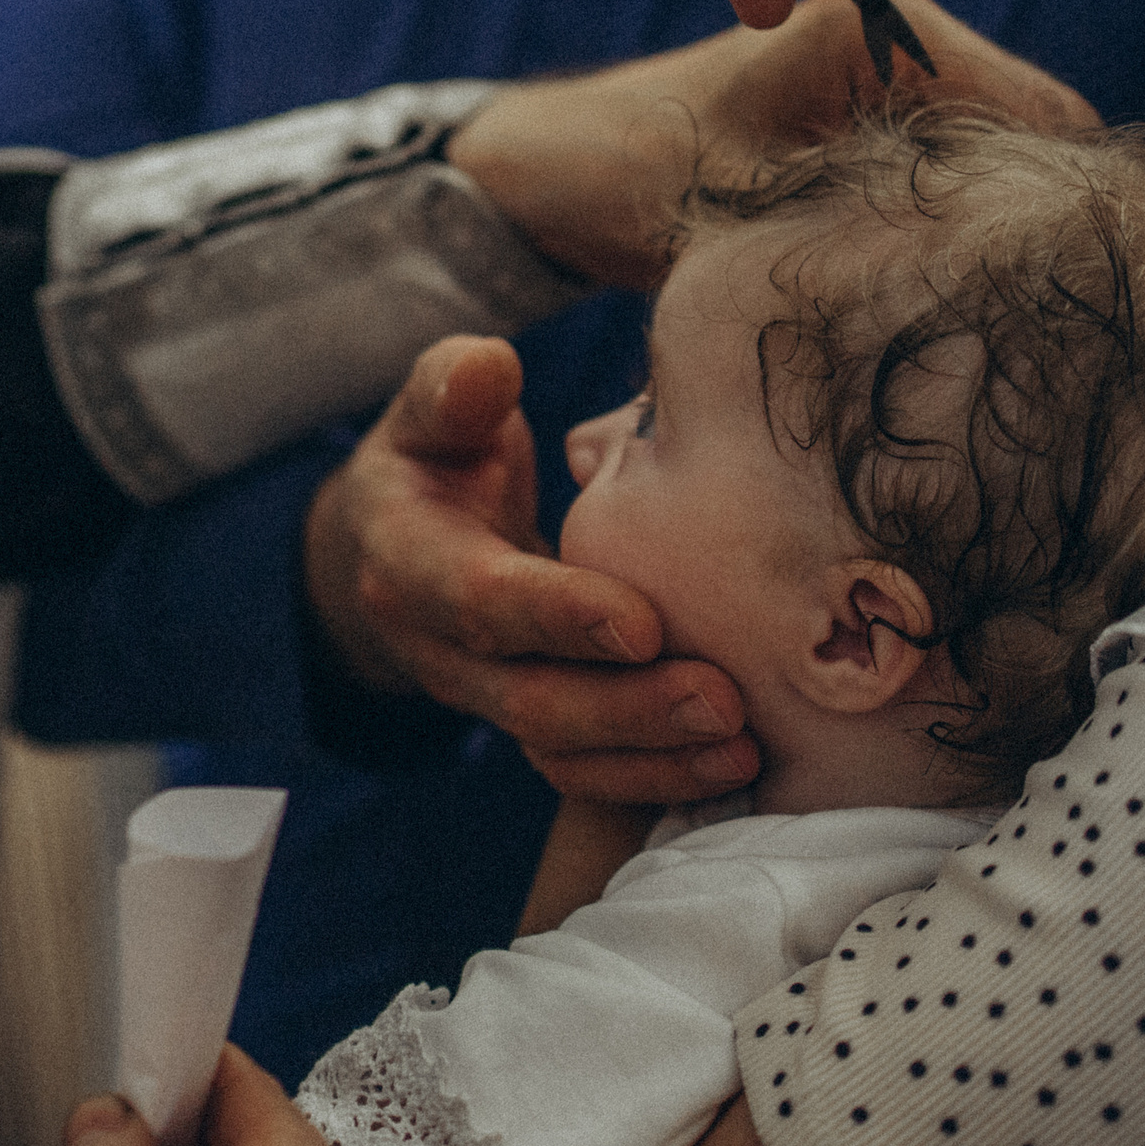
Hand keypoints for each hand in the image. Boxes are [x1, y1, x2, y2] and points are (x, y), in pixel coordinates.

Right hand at [304, 334, 761, 806]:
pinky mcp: (530, 721)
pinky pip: (583, 770)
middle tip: (722, 699)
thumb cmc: (442, 448)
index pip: (480, 598)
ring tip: (740, 745)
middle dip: (627, 706)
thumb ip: (456, 387)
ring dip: (652, 754)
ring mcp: (483, 693)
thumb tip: (490, 369)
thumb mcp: (433, 407)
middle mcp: (437, 644)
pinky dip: (654, 777)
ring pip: (559, 747)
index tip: (643, 621)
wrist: (404, 530)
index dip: (557, 613)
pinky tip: (733, 765)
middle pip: (527, 696)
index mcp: (406, 560)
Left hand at [449, 0, 1099, 290]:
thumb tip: (988, 284)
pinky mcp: (863, 133)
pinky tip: (926, 304)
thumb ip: (864, 233)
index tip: (1050, 287)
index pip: (1044, 111)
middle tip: (1015, 317)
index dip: (1062, 202)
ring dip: (986, 241)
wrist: (542, 177)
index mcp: (876, 26)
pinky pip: (944, 186)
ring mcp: (884, 86)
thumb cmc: (622, 177)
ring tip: (970, 316)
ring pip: (993, 173)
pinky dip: (944, 242)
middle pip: (1033, 143)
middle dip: (1032, 226)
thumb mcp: (748, 214)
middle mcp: (898, 40)